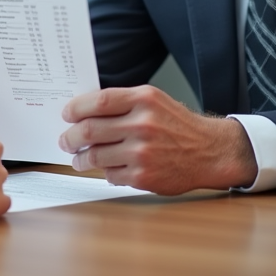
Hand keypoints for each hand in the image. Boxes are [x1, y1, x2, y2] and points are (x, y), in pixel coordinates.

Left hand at [58, 86, 257, 194]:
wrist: (209, 151)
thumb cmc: (179, 125)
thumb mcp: (154, 100)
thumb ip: (123, 103)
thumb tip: (84, 112)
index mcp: (143, 100)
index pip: (98, 101)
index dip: (76, 109)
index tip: (67, 115)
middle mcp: (143, 124)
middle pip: (90, 130)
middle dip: (71, 137)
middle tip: (66, 140)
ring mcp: (142, 152)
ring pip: (95, 156)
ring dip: (81, 158)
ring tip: (78, 158)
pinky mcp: (143, 176)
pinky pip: (110, 175)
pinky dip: (105, 172)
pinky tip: (108, 168)